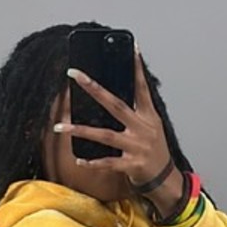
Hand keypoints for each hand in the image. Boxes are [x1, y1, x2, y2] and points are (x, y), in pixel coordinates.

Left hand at [59, 47, 177, 203]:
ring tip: (60, 126)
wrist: (165, 178)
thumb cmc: (155, 150)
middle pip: (115, 104)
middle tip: (76, 75)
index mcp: (148, 116)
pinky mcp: (132, 165)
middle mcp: (143, 128)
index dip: (138, 68)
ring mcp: (137, 146)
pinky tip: (79, 159)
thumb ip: (135, 112)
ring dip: (81, 130)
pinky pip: (108, 162)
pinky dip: (93, 162)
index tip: (132, 48)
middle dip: (94, 88)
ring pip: (105, 135)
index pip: (142, 87)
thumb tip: (111, 97)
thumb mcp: (151, 126)